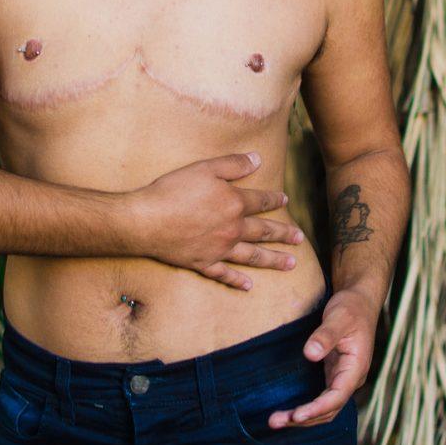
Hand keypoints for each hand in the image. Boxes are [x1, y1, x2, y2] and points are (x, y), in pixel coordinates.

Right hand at [131, 151, 304, 290]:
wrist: (145, 220)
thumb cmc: (173, 190)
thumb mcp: (204, 167)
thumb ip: (233, 164)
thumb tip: (257, 158)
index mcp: (234, 203)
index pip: (261, 201)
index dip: (274, 200)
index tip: (285, 201)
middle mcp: (232, 229)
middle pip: (264, 232)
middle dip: (283, 234)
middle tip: (300, 239)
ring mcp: (219, 249)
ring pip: (252, 256)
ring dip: (273, 260)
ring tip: (290, 264)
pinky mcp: (203, 263)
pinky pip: (225, 274)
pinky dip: (237, 281)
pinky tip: (249, 286)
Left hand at [269, 287, 377, 428]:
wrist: (359, 301)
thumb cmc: (350, 308)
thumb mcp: (338, 317)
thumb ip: (325, 336)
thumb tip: (310, 354)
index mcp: (356, 368)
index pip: (337, 397)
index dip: (317, 409)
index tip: (297, 415)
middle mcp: (351, 379)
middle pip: (329, 410)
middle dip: (304, 419)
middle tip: (275, 421)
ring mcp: (342, 379)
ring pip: (325, 408)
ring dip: (303, 418)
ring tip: (276, 420)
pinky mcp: (334, 375)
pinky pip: (321, 399)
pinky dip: (306, 408)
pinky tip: (288, 410)